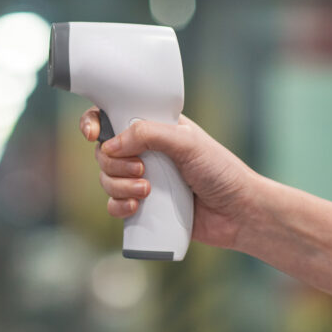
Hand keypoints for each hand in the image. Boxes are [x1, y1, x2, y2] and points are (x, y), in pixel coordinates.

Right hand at [79, 109, 261, 249]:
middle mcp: (145, 152)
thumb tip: (112, 143)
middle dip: (114, 163)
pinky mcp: (143, 207)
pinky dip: (118, 206)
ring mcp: (142, 180)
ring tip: (146, 192)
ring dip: (118, 186)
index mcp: (154, 128)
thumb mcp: (187, 143)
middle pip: (104, 153)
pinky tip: (135, 208)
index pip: (113, 118)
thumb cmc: (222, 171)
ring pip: (106, 179)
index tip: (93, 135)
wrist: (238, 213)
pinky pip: (114, 205)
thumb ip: (149, 134)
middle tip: (142, 169)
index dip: (95, 124)